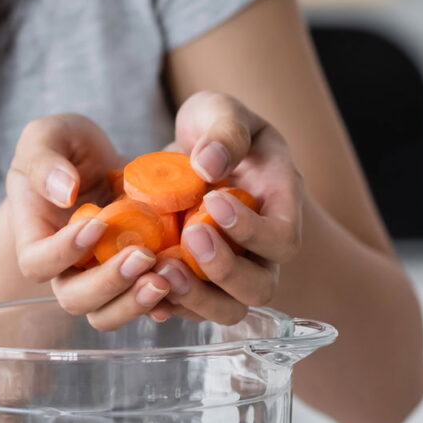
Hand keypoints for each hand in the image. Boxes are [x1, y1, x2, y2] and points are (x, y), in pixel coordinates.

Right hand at [6, 114, 173, 329]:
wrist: (102, 162)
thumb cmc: (66, 147)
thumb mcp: (48, 137)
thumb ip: (45, 161)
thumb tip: (64, 192)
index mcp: (37, 238)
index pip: (37, 263)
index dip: (63, 252)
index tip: (97, 223)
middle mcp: (67, 269)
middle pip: (76, 299)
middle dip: (109, 283)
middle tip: (143, 256)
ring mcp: (101, 278)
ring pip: (109, 313)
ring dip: (135, 303)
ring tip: (165, 278)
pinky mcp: (135, 278)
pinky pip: (145, 305)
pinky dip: (164, 302)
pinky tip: (183, 286)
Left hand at [156, 91, 303, 323]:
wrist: (197, 153)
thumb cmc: (217, 129)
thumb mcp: (222, 112)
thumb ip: (224, 131)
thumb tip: (209, 163)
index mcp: (280, 209)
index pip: (283, 240)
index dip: (252, 231)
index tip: (213, 200)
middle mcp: (261, 251)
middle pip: (259, 288)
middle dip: (223, 271)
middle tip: (189, 237)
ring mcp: (229, 272)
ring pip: (226, 310)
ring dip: (194, 298)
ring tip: (160, 270)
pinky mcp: (195, 282)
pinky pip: (187, 308)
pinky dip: (164, 302)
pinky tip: (139, 284)